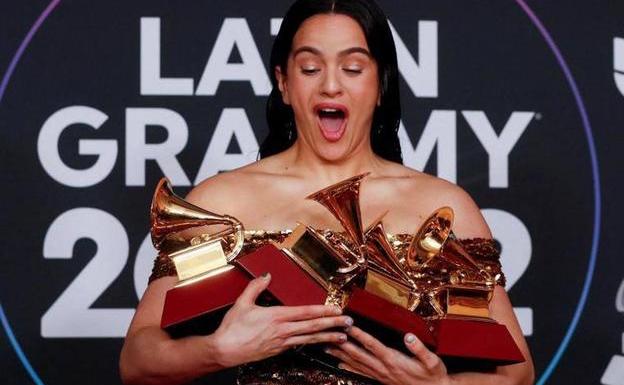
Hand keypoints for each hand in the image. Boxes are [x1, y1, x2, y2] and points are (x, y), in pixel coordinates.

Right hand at [211, 273, 351, 366]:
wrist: (224, 351)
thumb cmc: (232, 328)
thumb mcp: (242, 303)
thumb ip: (256, 286)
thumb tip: (267, 275)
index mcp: (276, 316)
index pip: (305, 313)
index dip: (323, 311)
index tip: (337, 309)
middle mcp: (282, 331)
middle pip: (313, 327)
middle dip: (333, 324)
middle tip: (349, 323)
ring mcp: (281, 343)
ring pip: (309, 339)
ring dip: (327, 337)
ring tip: (342, 337)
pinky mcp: (278, 351)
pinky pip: (300, 346)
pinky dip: (312, 344)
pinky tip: (320, 343)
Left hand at [325, 326, 449, 384]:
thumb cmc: (433, 375)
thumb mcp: (432, 362)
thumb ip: (419, 349)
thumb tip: (409, 337)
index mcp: (393, 360)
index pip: (372, 345)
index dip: (359, 334)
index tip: (348, 325)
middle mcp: (383, 368)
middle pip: (358, 354)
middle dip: (342, 343)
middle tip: (328, 334)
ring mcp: (380, 374)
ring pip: (356, 363)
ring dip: (341, 355)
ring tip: (326, 347)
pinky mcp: (381, 379)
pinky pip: (361, 372)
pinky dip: (349, 367)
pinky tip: (340, 363)